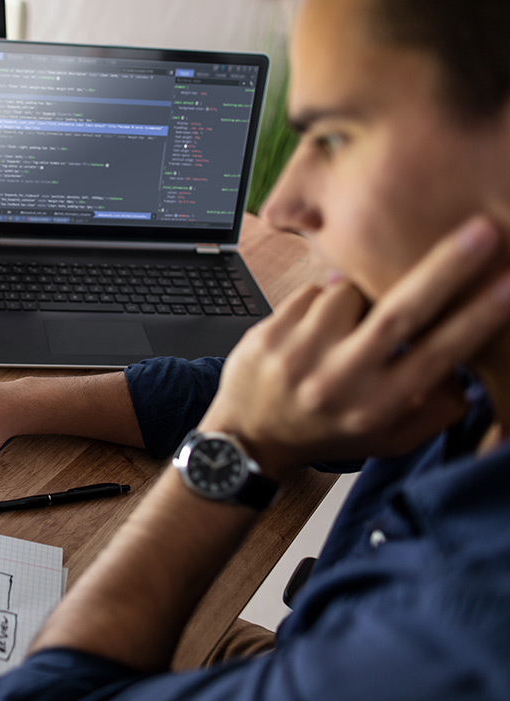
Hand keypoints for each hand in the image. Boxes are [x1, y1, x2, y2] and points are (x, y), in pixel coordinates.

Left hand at [199, 216, 509, 478]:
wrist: (248, 437)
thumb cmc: (329, 432)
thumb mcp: (389, 439)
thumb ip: (436, 409)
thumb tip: (467, 369)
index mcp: (375, 406)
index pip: (436, 356)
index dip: (478, 318)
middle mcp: (337, 379)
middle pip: (399, 314)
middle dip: (445, 270)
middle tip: (482, 231)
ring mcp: (299, 354)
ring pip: (350, 293)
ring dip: (359, 295)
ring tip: (349, 327)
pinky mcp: (268, 332)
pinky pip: (313, 292)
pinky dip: (323, 301)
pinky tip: (317, 329)